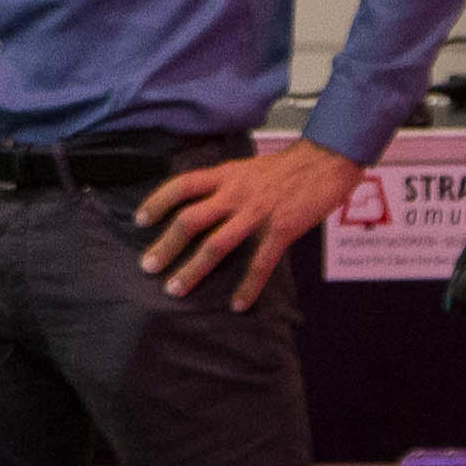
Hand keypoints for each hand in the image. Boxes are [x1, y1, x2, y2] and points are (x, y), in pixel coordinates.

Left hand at [133, 138, 360, 311]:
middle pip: (190, 220)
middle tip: (147, 266)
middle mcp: (235, 193)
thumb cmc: (287, 167)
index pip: (180, 186)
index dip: (157, 202)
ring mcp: (257, 213)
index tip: (139, 221)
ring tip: (174, 289)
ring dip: (193, 270)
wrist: (327, 161)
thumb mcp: (245, 168)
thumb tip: (198, 201)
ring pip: (216, 245)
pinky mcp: (281, 229)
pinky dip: (248, 286)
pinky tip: (238, 305)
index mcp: (225, 176)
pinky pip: (260, 263)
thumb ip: (223, 185)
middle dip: (165, 245)